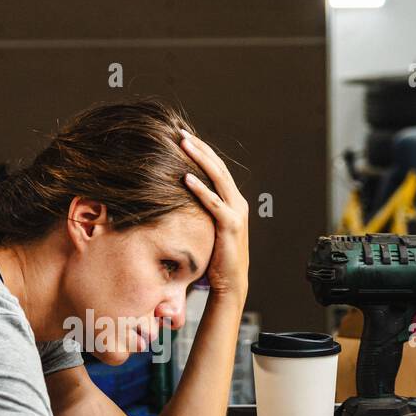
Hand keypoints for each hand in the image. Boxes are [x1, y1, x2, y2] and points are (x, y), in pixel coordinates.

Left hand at [180, 128, 249, 298]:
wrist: (231, 283)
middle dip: (200, 148)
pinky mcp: (230, 225)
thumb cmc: (216, 258)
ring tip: (183, 144)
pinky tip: (185, 178)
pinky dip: (200, 189)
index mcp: (232, 202)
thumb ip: (200, 212)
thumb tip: (178, 200)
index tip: (185, 137)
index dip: (202, 152)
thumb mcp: (207, 228)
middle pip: (218, 167)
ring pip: (217, 178)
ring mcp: (236, 213)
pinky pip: (213, 202)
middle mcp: (237, 203)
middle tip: (181, 132)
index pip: (217, 169)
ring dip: (199, 159)